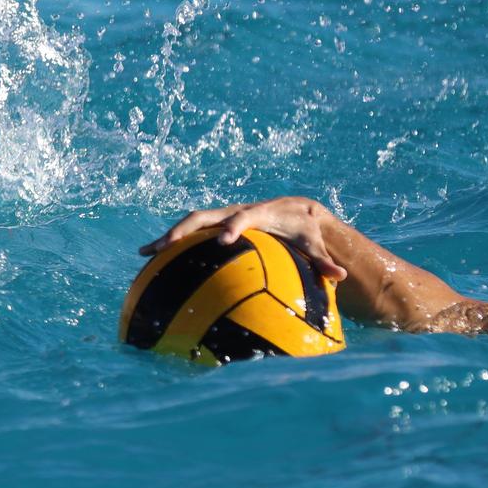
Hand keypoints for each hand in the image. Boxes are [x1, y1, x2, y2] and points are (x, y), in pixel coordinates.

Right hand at [138, 196, 348, 280]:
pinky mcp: (214, 226)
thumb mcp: (315, 245)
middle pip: (204, 217)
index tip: (224, 241)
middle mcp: (235, 212)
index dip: (233, 227)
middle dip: (185, 230)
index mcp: (259, 214)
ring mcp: (221, 218)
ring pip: (190, 223)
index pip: (243, 217)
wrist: (294, 211)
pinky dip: (169, 243)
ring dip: (168, 237)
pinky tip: (148, 257)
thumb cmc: (304, 232)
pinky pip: (188, 232)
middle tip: (168, 246)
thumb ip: (324, 261)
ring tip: (145, 253)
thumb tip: (341, 276)